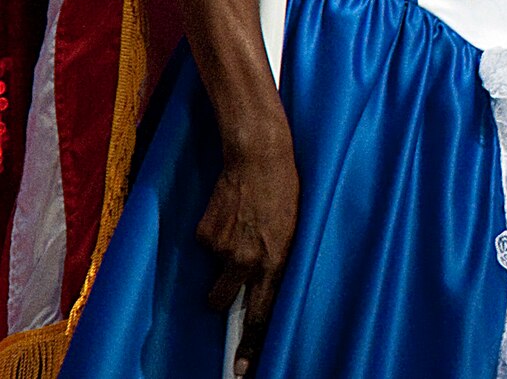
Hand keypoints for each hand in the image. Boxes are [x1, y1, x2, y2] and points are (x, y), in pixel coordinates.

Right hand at [200, 134, 298, 376]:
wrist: (259, 158)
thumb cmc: (286, 192)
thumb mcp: (294, 232)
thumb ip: (276, 262)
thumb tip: (261, 285)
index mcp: (275, 262)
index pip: (261, 314)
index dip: (251, 345)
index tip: (242, 369)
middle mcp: (246, 261)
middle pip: (223, 302)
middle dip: (223, 297)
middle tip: (230, 278)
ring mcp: (221, 249)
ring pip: (214, 273)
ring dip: (221, 262)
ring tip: (238, 230)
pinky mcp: (204, 235)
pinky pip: (206, 247)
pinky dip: (216, 234)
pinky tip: (230, 212)